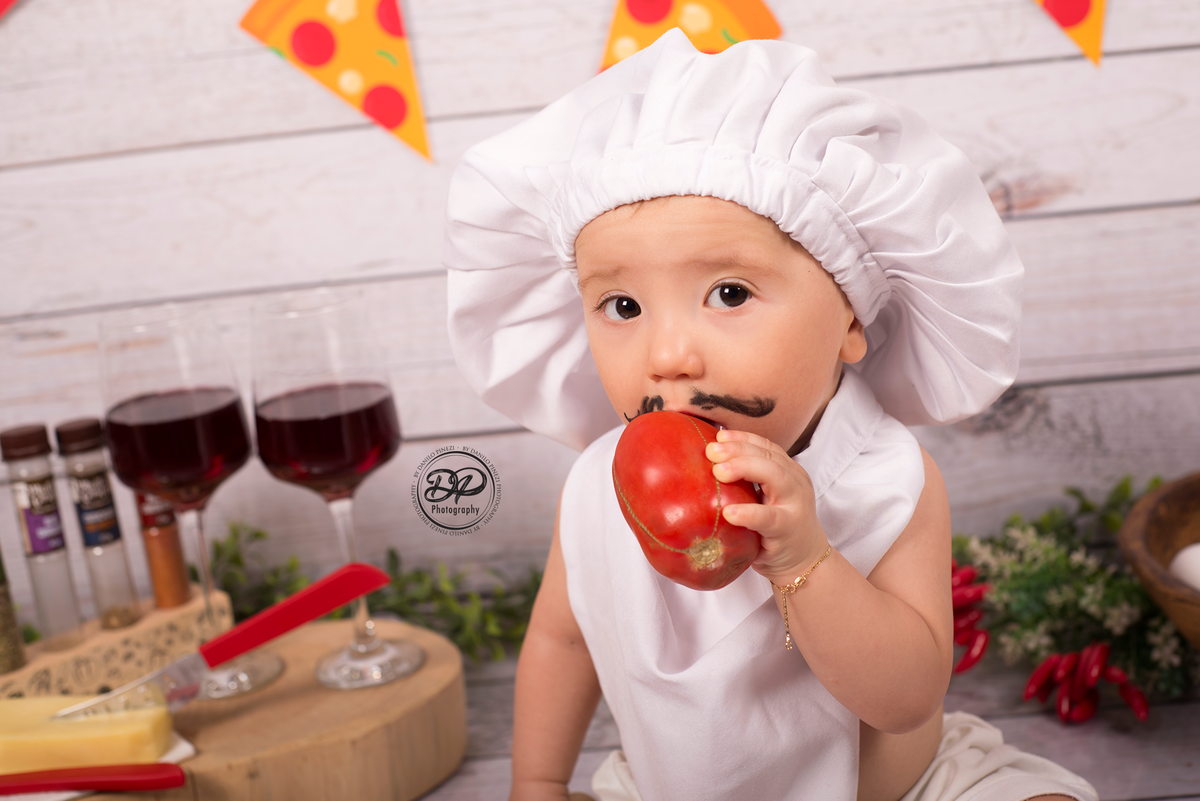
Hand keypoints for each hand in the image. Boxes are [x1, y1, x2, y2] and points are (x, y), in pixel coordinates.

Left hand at [705, 429, 830, 584]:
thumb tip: (704, 464)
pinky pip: (769, 518)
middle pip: (769, 457)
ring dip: (745, 469)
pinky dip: (749, 513)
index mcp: (788, 472)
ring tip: (719, 472)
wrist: (804, 563)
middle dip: (739, 450)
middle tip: (712, 451)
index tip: (718, 436)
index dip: (743, 438)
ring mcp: (795, 505)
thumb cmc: (775, 529)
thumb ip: (745, 483)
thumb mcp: (764, 499)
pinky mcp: (789, 530)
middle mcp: (795, 483)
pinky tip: (729, 512)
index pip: (766, 447)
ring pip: (775, 477)